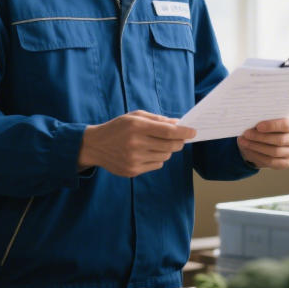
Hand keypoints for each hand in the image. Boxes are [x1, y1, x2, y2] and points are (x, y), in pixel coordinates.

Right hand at [78, 110, 195, 176]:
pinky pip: (156, 165)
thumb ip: (157, 119)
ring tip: (156, 144)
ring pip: (165, 157)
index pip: (168, 131)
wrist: (95, 145)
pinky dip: (157, 159)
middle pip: (170, 146)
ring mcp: (134, 159)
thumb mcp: (135, 116)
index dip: (184, 132)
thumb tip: (178, 124)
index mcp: (137, 126)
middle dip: (178, 141)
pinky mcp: (133, 171)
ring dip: (166, 150)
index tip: (193, 132)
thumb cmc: (118, 127)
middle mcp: (136, 143)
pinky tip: (147, 152)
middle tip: (179, 138)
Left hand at [236, 114, 288, 169]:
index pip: (287, 124)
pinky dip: (258, 155)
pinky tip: (248, 149)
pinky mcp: (286, 163)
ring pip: (275, 152)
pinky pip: (271, 162)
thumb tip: (251, 120)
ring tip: (244, 141)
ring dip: (256, 146)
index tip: (258, 126)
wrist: (263, 138)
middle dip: (261, 137)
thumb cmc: (264, 124)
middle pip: (280, 140)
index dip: (272, 126)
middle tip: (246, 133)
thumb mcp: (264, 118)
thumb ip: (262, 118)